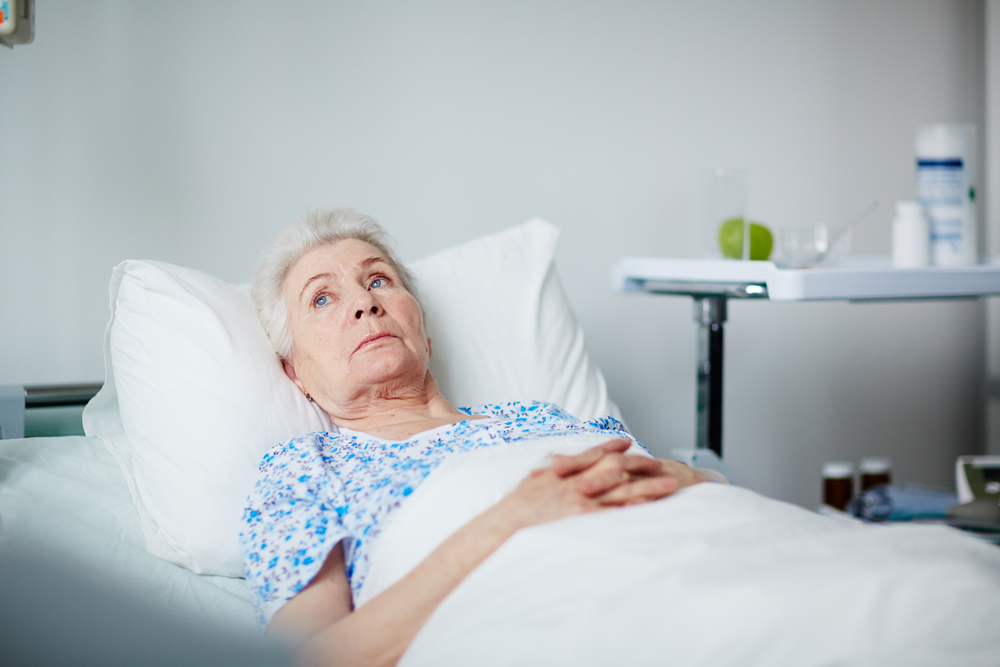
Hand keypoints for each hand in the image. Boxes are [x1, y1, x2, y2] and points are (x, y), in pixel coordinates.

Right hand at [493, 439, 696, 531]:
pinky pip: (615, 513)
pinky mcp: (583, 519)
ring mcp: (581, 500)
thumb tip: (555, 468)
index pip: (592, 453)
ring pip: (623, 489)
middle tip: (659, 463)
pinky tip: (652, 507)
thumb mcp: (530, 486)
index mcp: (562, 472)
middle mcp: (575, 482)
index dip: (611, 446)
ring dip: (648, 486)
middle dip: (639, 464)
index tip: (626, 441)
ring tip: (670, 484)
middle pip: (615, 467)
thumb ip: (547, 476)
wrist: (502, 527)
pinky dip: (634, 509)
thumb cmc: (513, 512)